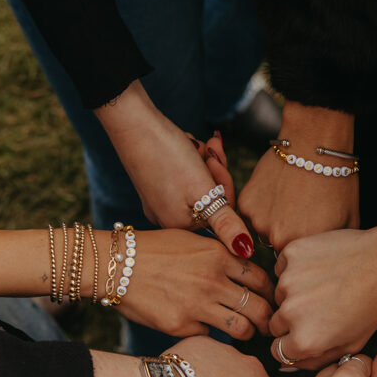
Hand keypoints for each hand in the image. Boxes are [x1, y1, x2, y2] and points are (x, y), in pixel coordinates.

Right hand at [96, 80, 253, 257]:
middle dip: (213, 170)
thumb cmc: (167, 155)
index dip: (224, 184)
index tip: (214, 161)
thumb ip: (225, 223)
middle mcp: (167, 218)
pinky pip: (184, 174)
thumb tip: (246, 253)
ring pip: (199, 181)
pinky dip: (190, 157)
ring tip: (194, 144)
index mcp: (180, 226)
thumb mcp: (202, 190)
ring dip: (203, 160)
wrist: (131, 122)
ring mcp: (160, 200)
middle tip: (208, 147)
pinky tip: (185, 143)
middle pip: (210, 197)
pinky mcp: (155, 182)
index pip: (221, 212)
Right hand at [119, 229, 274, 339]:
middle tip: (268, 324)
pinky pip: (209, 335)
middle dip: (268, 319)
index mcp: (218, 256)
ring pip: (242, 328)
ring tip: (245, 332)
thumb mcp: (192, 241)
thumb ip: (221, 254)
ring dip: (247, 332)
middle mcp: (213, 281)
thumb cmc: (154, 250)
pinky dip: (209, 332)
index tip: (271, 300)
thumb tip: (247, 269)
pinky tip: (203, 326)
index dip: (271, 293)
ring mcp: (198, 305)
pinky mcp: (181, 326)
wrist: (115, 265)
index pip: (261, 279)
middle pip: (259, 307)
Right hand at [238, 102, 357, 249]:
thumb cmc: (337, 181)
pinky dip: (262, 205)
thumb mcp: (348, 222)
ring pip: (263, 232)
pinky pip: (251, 214)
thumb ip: (334, 249)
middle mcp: (277, 239)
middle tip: (300, 214)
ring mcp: (258, 221)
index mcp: (305, 247)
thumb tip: (329, 263)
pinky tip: (278, 190)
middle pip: (277, 249)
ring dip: (272, 222)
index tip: (310, 233)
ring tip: (290, 201)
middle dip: (287, 237)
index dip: (303, 250)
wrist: (315, 144)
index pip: (297, 263)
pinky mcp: (246, 203)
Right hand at [270, 221, 376, 368]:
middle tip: (317, 308)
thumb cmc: (374, 304)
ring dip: (294, 292)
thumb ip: (317, 360)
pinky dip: (295, 268)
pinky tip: (320, 268)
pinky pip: (283, 267)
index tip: (301, 333)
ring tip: (323, 286)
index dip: (291, 343)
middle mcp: (290, 313)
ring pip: (279, 294)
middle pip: (275, 323)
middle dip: (292, 319)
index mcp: (305, 340)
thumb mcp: (352, 345)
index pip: (278, 350)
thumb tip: (290, 364)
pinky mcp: (290, 255)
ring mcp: (288, 282)